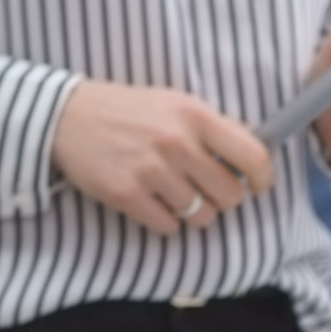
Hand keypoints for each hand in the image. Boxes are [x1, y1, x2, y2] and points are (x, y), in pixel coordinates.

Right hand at [53, 78, 274, 236]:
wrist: (67, 116)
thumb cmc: (128, 111)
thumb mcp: (175, 104)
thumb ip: (212, 129)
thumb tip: (250, 160)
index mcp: (195, 116)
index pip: (252, 155)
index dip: (263, 178)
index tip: (258, 186)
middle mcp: (177, 143)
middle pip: (230, 195)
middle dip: (222, 198)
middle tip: (205, 189)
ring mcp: (151, 170)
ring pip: (201, 216)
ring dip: (193, 212)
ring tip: (173, 193)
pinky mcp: (126, 194)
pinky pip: (167, 227)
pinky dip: (164, 221)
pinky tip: (152, 202)